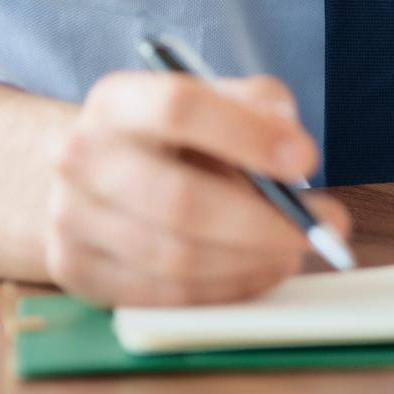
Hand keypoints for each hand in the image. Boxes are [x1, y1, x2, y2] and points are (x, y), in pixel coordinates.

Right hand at [43, 70, 351, 307]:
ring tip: (294, 251)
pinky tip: (257, 271)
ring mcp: (70, 218)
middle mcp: (82, 155)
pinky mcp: (76, 271)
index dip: (247, 135)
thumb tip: (294, 153)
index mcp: (117, 99)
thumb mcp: (212, 97)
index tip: (305, 159)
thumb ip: (259, 105)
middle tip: (323, 227)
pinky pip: (163, 295)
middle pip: (179, 200)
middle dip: (264, 222)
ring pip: (176, 257)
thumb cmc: (171, 134)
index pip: (179, 108)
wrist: (90, 171)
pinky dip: (223, 290)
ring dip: (250, 261)